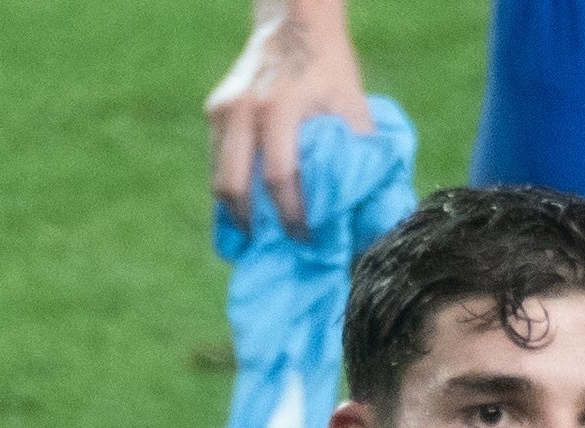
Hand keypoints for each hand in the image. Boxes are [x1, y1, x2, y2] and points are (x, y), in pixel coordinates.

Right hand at [206, 10, 371, 233]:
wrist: (295, 22)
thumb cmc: (330, 71)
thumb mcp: (354, 108)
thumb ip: (359, 159)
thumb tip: (369, 216)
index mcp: (279, 109)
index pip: (279, 178)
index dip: (291, 216)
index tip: (305, 240)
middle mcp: (244, 110)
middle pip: (234, 186)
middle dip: (250, 225)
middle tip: (268, 248)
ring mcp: (224, 110)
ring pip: (218, 178)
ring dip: (235, 213)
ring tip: (254, 236)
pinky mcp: (215, 111)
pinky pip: (216, 162)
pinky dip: (229, 189)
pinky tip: (246, 209)